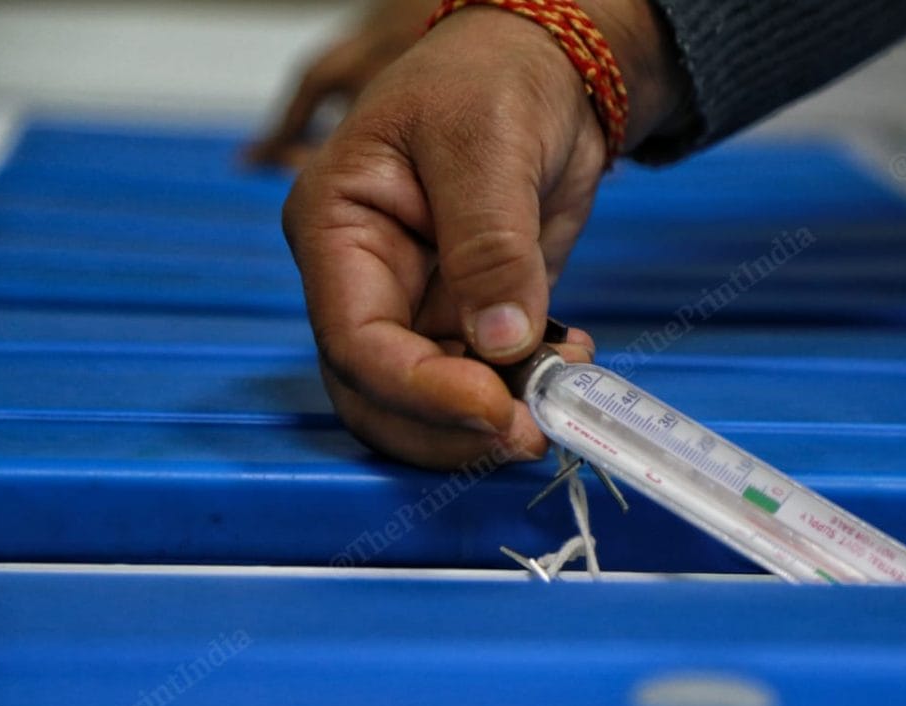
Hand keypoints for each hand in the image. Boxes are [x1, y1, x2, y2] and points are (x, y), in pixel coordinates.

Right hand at [282, 2, 689, 468]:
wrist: (545, 72)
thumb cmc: (490, 77)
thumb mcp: (485, 142)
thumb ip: (489, 243)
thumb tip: (502, 341)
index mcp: (337, 230)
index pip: (356, 343)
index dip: (421, 390)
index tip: (495, 406)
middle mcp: (365, 280)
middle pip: (380, 394)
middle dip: (450, 428)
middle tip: (528, 434)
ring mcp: (416, 305)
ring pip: (429, 403)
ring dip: (492, 419)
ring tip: (561, 392)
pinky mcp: (467, 316)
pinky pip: (481, 381)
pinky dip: (523, 390)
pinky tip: (569, 361)